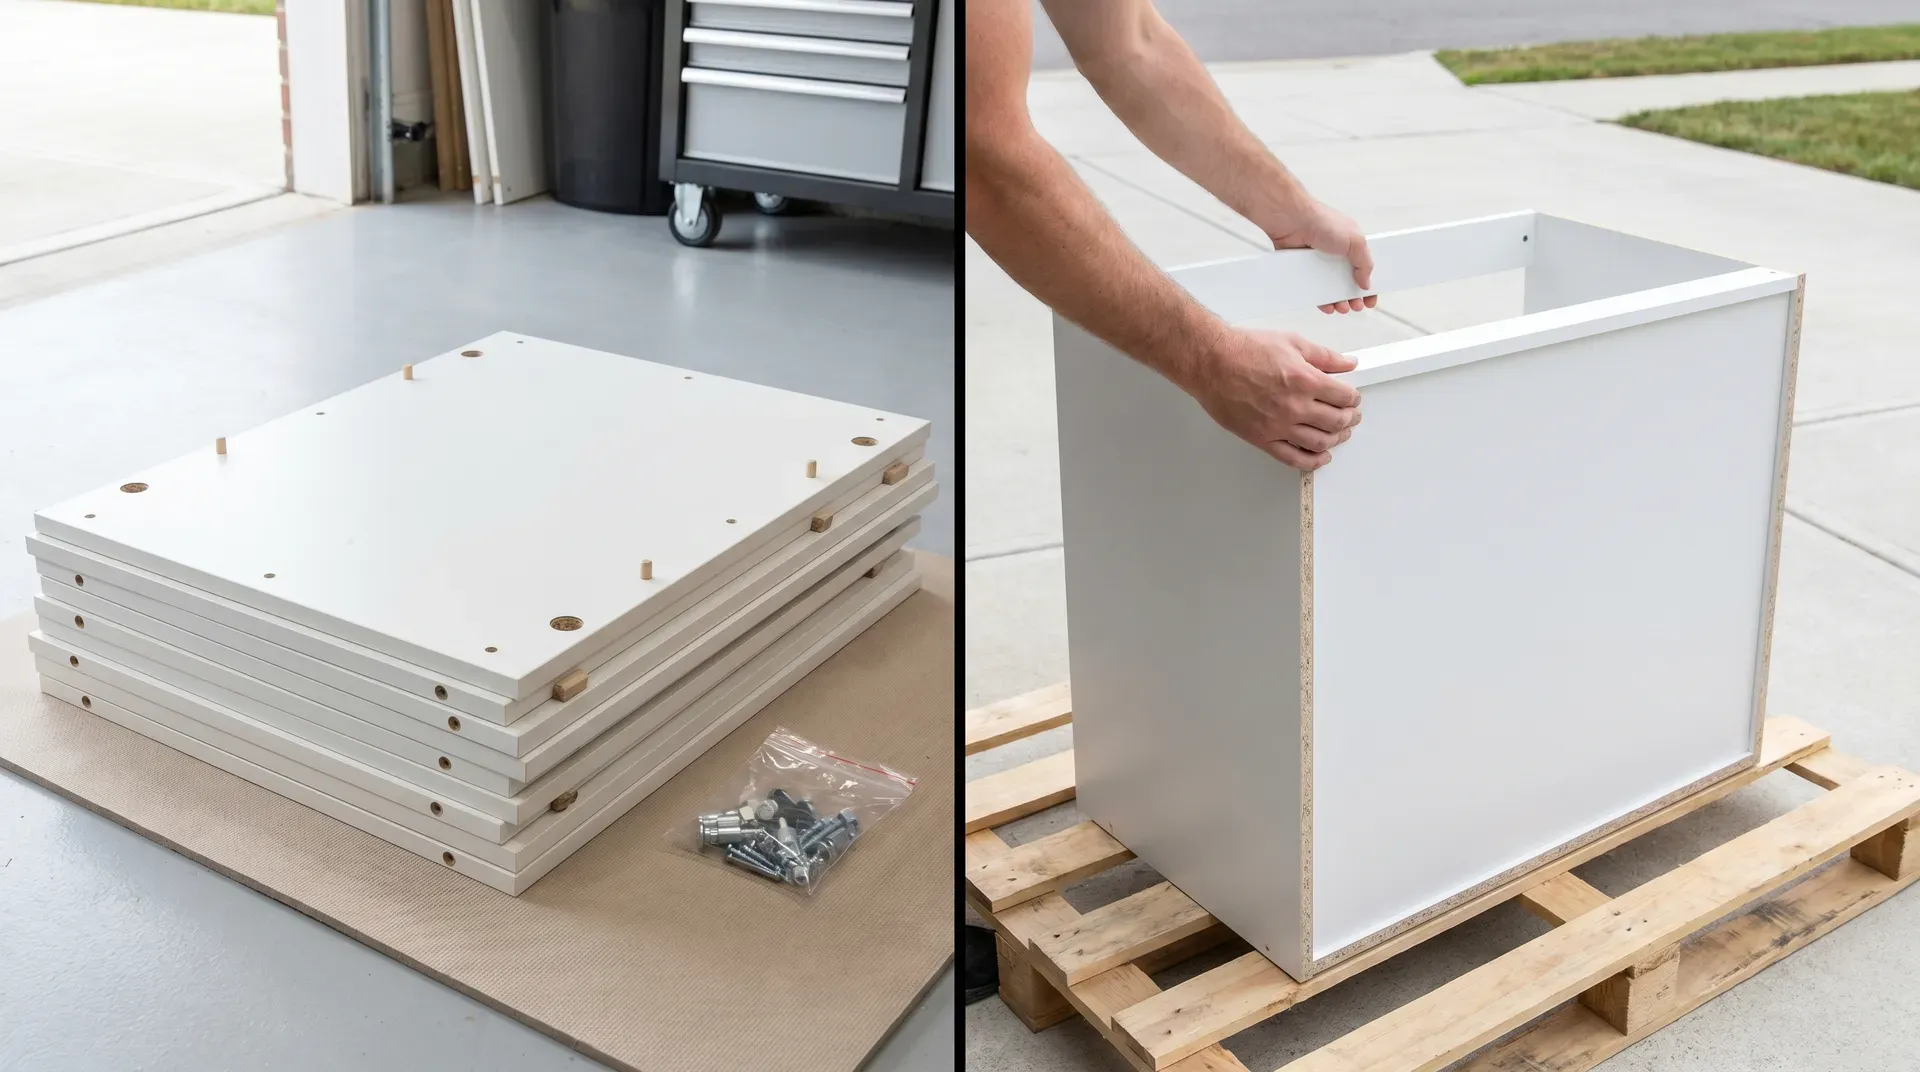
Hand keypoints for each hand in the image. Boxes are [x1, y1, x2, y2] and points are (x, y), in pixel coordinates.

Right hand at [1182, 328, 1362, 470]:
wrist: (1211, 363)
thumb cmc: (1245, 349)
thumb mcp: (1291, 342)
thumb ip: (1323, 356)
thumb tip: (1347, 364)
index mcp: (1305, 380)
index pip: (1344, 396)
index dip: (1354, 398)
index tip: (1353, 398)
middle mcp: (1295, 406)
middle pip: (1337, 421)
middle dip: (1350, 419)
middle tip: (1351, 416)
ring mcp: (1279, 425)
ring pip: (1320, 442)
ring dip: (1336, 439)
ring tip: (1339, 434)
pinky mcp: (1262, 438)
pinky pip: (1293, 458)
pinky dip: (1312, 461)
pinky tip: (1321, 457)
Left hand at [1264, 201, 1375, 314]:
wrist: (1291, 220)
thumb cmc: (1323, 223)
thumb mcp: (1355, 241)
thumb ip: (1365, 263)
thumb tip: (1367, 284)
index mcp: (1351, 245)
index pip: (1364, 268)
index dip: (1369, 285)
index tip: (1371, 300)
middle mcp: (1335, 254)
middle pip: (1347, 281)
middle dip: (1353, 297)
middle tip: (1357, 307)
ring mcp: (1318, 262)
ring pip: (1329, 288)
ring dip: (1337, 301)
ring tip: (1342, 309)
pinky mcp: (1301, 268)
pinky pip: (1312, 288)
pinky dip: (1319, 299)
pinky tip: (1326, 307)